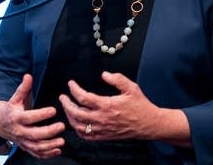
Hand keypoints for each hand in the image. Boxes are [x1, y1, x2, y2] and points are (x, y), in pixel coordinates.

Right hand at [0, 74, 65, 158]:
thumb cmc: (10, 109)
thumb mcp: (15, 98)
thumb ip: (23, 88)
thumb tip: (28, 75)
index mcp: (16, 118)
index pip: (29, 117)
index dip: (41, 114)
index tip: (54, 110)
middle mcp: (18, 131)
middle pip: (34, 134)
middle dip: (49, 132)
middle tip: (61, 126)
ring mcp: (22, 141)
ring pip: (36, 147)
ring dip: (50, 145)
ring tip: (62, 140)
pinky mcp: (25, 147)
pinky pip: (36, 154)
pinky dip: (47, 154)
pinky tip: (58, 150)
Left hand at [59, 71, 186, 142]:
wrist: (149, 124)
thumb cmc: (140, 106)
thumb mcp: (131, 87)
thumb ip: (117, 79)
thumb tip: (104, 74)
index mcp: (107, 105)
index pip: (84, 98)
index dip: (74, 90)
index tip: (71, 84)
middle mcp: (103, 119)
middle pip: (76, 113)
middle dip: (66, 104)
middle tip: (62, 97)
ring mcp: (103, 129)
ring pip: (79, 126)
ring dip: (69, 117)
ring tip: (67, 108)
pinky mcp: (104, 136)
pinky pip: (86, 136)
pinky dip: (77, 130)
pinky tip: (76, 123)